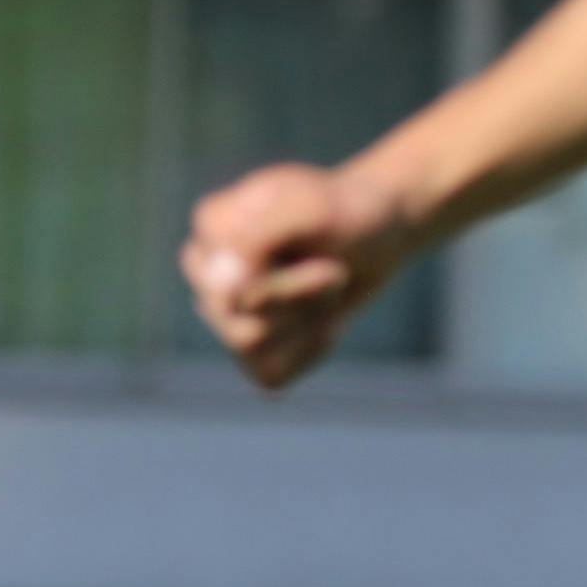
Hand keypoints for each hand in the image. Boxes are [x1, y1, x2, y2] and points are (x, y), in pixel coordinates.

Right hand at [178, 160, 412, 387]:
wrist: (379, 235)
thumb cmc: (343, 215)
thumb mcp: (309, 211)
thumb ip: (256, 240)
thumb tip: (223, 291)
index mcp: (211, 226)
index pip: (231, 289)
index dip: (290, 284)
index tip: (323, 257)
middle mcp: (207, 271)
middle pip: (239, 323)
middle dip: (302, 302)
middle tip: (331, 270)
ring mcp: (223, 313)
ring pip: (250, 344)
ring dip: (308, 320)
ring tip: (327, 291)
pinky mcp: (250, 352)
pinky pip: (269, 375)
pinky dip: (308, 351)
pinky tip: (323, 322)